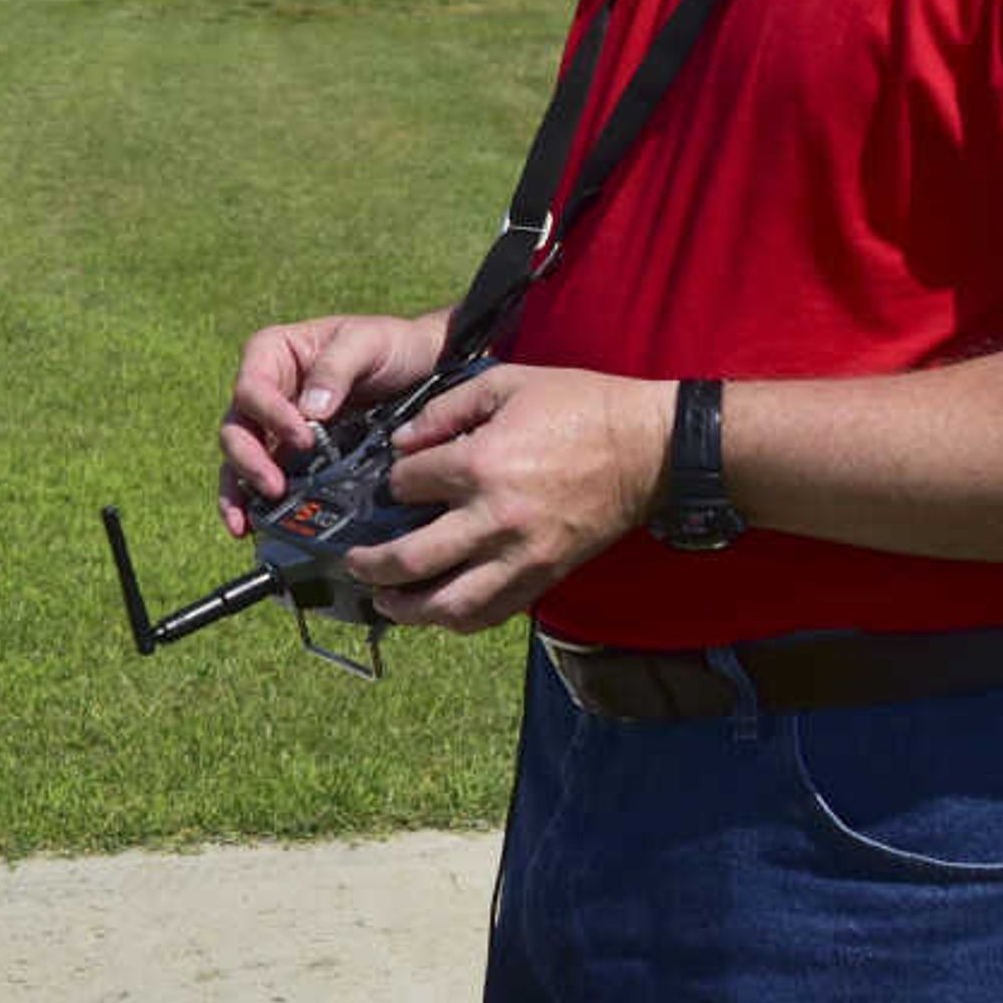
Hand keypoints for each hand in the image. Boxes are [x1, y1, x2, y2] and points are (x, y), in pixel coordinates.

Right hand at [218, 309, 454, 532]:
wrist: (424, 371)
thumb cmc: (392, 346)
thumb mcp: (368, 343)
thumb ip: (336, 368)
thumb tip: (310, 411)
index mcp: (273, 354)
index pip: (252, 387)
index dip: (269, 415)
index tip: (303, 439)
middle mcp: (266, 391)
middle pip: (237, 428)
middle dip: (248, 461)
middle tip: (275, 487)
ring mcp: (274, 427)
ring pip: (238, 459)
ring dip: (239, 491)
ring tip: (244, 522)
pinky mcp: (289, 457)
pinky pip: (259, 480)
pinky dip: (250, 504)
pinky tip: (248, 528)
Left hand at [336, 364, 681, 633]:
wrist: (649, 448)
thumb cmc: (580, 407)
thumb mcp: (506, 383)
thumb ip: (445, 408)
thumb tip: (402, 442)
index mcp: (480, 465)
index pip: (406, 485)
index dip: (392, 482)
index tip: (394, 481)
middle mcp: (494, 519)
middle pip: (409, 559)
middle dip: (370, 564)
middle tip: (353, 561)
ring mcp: (520, 556)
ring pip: (447, 605)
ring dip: (407, 608)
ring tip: (386, 601)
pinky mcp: (543, 577)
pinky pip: (490, 614)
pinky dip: (458, 619)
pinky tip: (439, 611)